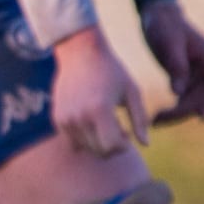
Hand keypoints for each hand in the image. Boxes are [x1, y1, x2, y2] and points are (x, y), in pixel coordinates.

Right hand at [50, 26, 147, 156]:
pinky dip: (84, 137)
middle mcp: (79, 118)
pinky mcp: (58, 119)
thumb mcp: (132, 91)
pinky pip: (72, 141)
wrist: (80, 52)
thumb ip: (140, 119)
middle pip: (98, 151)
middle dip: (112, 145)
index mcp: (99, 110)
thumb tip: (145, 144)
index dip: (124, 145)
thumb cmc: (112, 71)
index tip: (128, 132)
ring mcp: (65, 119)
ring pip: (85, 148)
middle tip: (120, 129)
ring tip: (106, 123)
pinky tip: (92, 120)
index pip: (112, 147)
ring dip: (98, 142)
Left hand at [141, 2, 203, 125]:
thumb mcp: (169, 44)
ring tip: (154, 121)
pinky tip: (156, 117)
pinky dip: (173, 109)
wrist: (158, 17)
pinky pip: (184, 100)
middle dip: (185, 112)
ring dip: (177, 114)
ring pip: (194, 102)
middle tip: (161, 120)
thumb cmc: (165, 27)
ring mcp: (200, 75)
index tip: (200, 118)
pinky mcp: (188, 80)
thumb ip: (176, 67)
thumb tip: (179, 93)